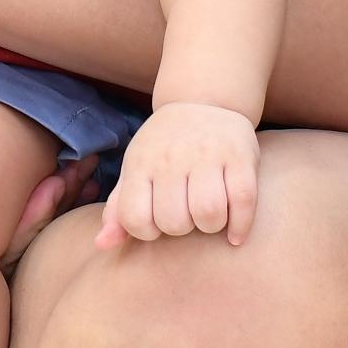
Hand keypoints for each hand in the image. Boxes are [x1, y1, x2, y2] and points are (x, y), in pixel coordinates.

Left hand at [98, 101, 258, 248]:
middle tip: (186, 214)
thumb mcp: (135, 171)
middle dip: (181, 228)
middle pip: (175, 222)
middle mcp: (172, 158)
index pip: (136, 219)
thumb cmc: (162, 148)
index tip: (156, 222)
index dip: (147, 231)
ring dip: (210, 226)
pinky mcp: (240, 156)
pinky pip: (244, 201)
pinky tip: (234, 234)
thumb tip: (103, 244)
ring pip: (210, 213)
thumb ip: (119, 209)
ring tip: (209, 217)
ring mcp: (208, 156)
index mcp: (141, 164)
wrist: (202, 102)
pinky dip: (240, 225)